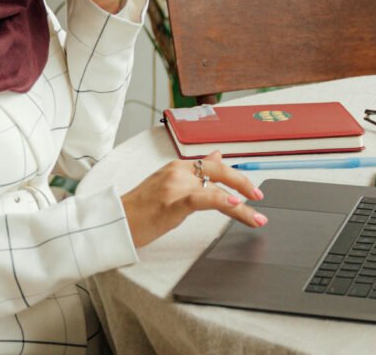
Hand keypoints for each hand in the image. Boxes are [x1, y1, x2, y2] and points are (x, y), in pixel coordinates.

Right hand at [120, 151, 267, 247]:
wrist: (115, 221)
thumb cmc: (140, 206)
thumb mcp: (168, 181)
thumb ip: (194, 169)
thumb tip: (218, 154)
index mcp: (177, 167)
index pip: (214, 165)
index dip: (236, 176)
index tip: (251, 189)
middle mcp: (178, 172)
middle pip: (219, 171)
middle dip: (244, 183)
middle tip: (260, 196)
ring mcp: (175, 187)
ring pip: (217, 190)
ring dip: (242, 207)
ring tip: (257, 217)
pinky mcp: (172, 204)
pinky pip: (202, 198)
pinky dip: (220, 200)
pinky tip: (235, 204)